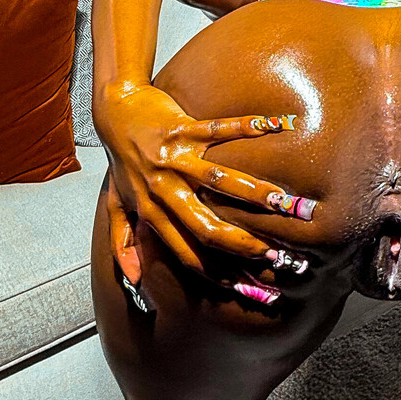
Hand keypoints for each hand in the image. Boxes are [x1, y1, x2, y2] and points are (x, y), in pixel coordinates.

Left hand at [94, 80, 315, 281]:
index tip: (252, 289)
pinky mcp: (180, 128)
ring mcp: (172, 158)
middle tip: (280, 256)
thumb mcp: (116, 204)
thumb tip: (136, 281)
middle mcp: (163, 190)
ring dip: (254, 192)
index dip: (219, 276)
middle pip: (206, 227)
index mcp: (152, 213)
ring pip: (216, 180)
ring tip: (287, 202)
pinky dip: (246, 127)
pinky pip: (216, 129)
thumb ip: (123, 243)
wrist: (113, 110)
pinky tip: (275, 127)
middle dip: (244, 245)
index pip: (188, 255)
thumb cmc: (121, 158)